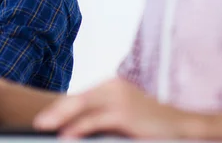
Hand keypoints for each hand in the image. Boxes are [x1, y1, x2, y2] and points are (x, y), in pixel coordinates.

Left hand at [34, 78, 191, 138]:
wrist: (183, 126)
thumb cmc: (151, 124)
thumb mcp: (124, 115)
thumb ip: (102, 115)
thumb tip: (74, 126)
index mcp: (112, 86)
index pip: (80, 96)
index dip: (61, 107)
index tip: (45, 117)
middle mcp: (114, 87)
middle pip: (77, 99)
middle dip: (55, 111)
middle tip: (38, 123)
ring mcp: (120, 98)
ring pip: (82, 107)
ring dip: (61, 119)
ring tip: (45, 128)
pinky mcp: (125, 114)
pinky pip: (95, 121)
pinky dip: (78, 128)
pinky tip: (67, 136)